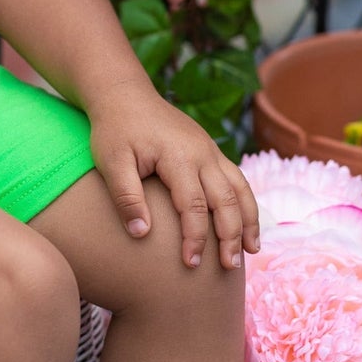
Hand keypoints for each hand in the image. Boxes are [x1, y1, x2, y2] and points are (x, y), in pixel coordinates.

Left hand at [87, 84, 259, 271]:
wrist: (124, 94)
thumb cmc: (114, 130)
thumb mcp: (111, 161)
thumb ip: (126, 197)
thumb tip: (141, 234)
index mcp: (179, 156)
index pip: (194, 206)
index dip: (194, 237)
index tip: (190, 264)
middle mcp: (202, 153)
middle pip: (226, 200)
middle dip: (231, 235)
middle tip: (229, 267)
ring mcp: (210, 150)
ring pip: (239, 189)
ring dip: (248, 221)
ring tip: (251, 251)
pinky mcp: (210, 151)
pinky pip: (236, 179)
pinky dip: (245, 204)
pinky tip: (245, 224)